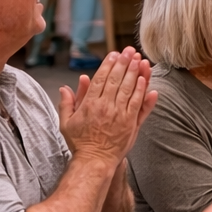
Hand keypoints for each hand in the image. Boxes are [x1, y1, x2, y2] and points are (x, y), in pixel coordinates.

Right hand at [58, 48, 157, 162]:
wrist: (94, 160)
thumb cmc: (80, 142)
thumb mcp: (67, 122)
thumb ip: (68, 103)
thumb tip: (66, 86)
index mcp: (89, 104)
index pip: (100, 79)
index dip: (108, 65)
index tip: (114, 54)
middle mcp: (105, 107)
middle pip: (116, 80)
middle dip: (123, 63)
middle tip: (129, 51)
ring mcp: (119, 114)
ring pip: (128, 88)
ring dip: (134, 72)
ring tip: (139, 59)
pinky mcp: (131, 123)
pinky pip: (137, 103)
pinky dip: (141, 90)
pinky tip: (144, 79)